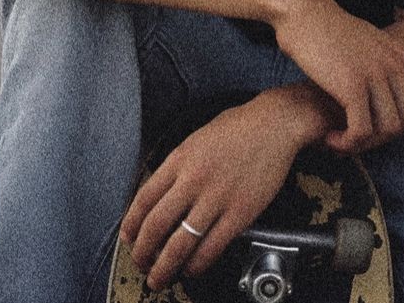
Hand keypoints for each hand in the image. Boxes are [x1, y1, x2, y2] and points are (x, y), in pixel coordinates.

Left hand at [119, 97, 304, 290]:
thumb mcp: (197, 139)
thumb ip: (179, 165)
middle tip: (140, 264)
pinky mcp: (240, 213)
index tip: (128, 238)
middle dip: (142, 252)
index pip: (143, 199)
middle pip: (156, 225)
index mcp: (179, 159)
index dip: (131, 225)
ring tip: (159, 278)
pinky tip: (191, 269)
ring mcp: (216, 198)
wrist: (274, 124)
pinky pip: (211, 248)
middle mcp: (193, 179)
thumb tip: (163, 194)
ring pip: (180, 244)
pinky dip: (196, 265)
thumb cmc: (238, 127)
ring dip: (164, 267)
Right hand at [274, 0, 403, 153]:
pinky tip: (329, 139)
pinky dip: (347, 143)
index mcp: (399, 56)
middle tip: (355, 138)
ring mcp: (375, 75)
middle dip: (382, 137)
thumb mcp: (365, 41)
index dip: (395, 124)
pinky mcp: (352, 86)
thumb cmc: (325, 30)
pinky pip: (361, 130)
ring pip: (388, 130)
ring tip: (340, 140)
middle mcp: (393, 65)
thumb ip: (381, 60)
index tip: (368, 127)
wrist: (302, 12)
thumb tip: (386, 82)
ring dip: (364, 143)